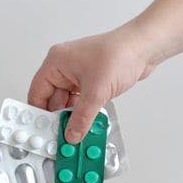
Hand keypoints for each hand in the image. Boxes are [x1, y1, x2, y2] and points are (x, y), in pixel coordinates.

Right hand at [28, 28, 155, 143]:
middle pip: (51, 100)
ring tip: (75, 132)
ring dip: (71, 117)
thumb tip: (71, 135)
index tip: (42, 130)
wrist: (146, 47)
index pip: (37, 92)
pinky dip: (81, 112)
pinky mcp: (89, 81)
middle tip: (60, 135)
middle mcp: (63, 67)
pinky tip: (85, 123)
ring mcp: (76, 74)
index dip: (39, 113)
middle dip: (57, 118)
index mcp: (56, 62)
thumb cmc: (121, 54)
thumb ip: (81, 117)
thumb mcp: (96, 92)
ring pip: (66, 103)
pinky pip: (79, 101)